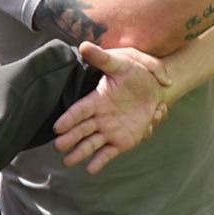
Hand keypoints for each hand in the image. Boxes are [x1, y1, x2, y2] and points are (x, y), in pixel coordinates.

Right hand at [53, 41, 171, 173]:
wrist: (156, 88)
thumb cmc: (137, 73)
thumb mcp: (122, 63)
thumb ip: (103, 58)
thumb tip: (84, 45)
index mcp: (97, 99)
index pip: (79, 110)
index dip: (69, 118)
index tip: (57, 126)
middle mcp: (99, 117)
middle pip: (81, 129)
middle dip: (70, 137)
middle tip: (58, 146)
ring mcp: (108, 130)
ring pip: (90, 143)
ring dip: (79, 152)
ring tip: (68, 161)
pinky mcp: (120, 141)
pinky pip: (108, 153)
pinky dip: (99, 161)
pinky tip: (90, 169)